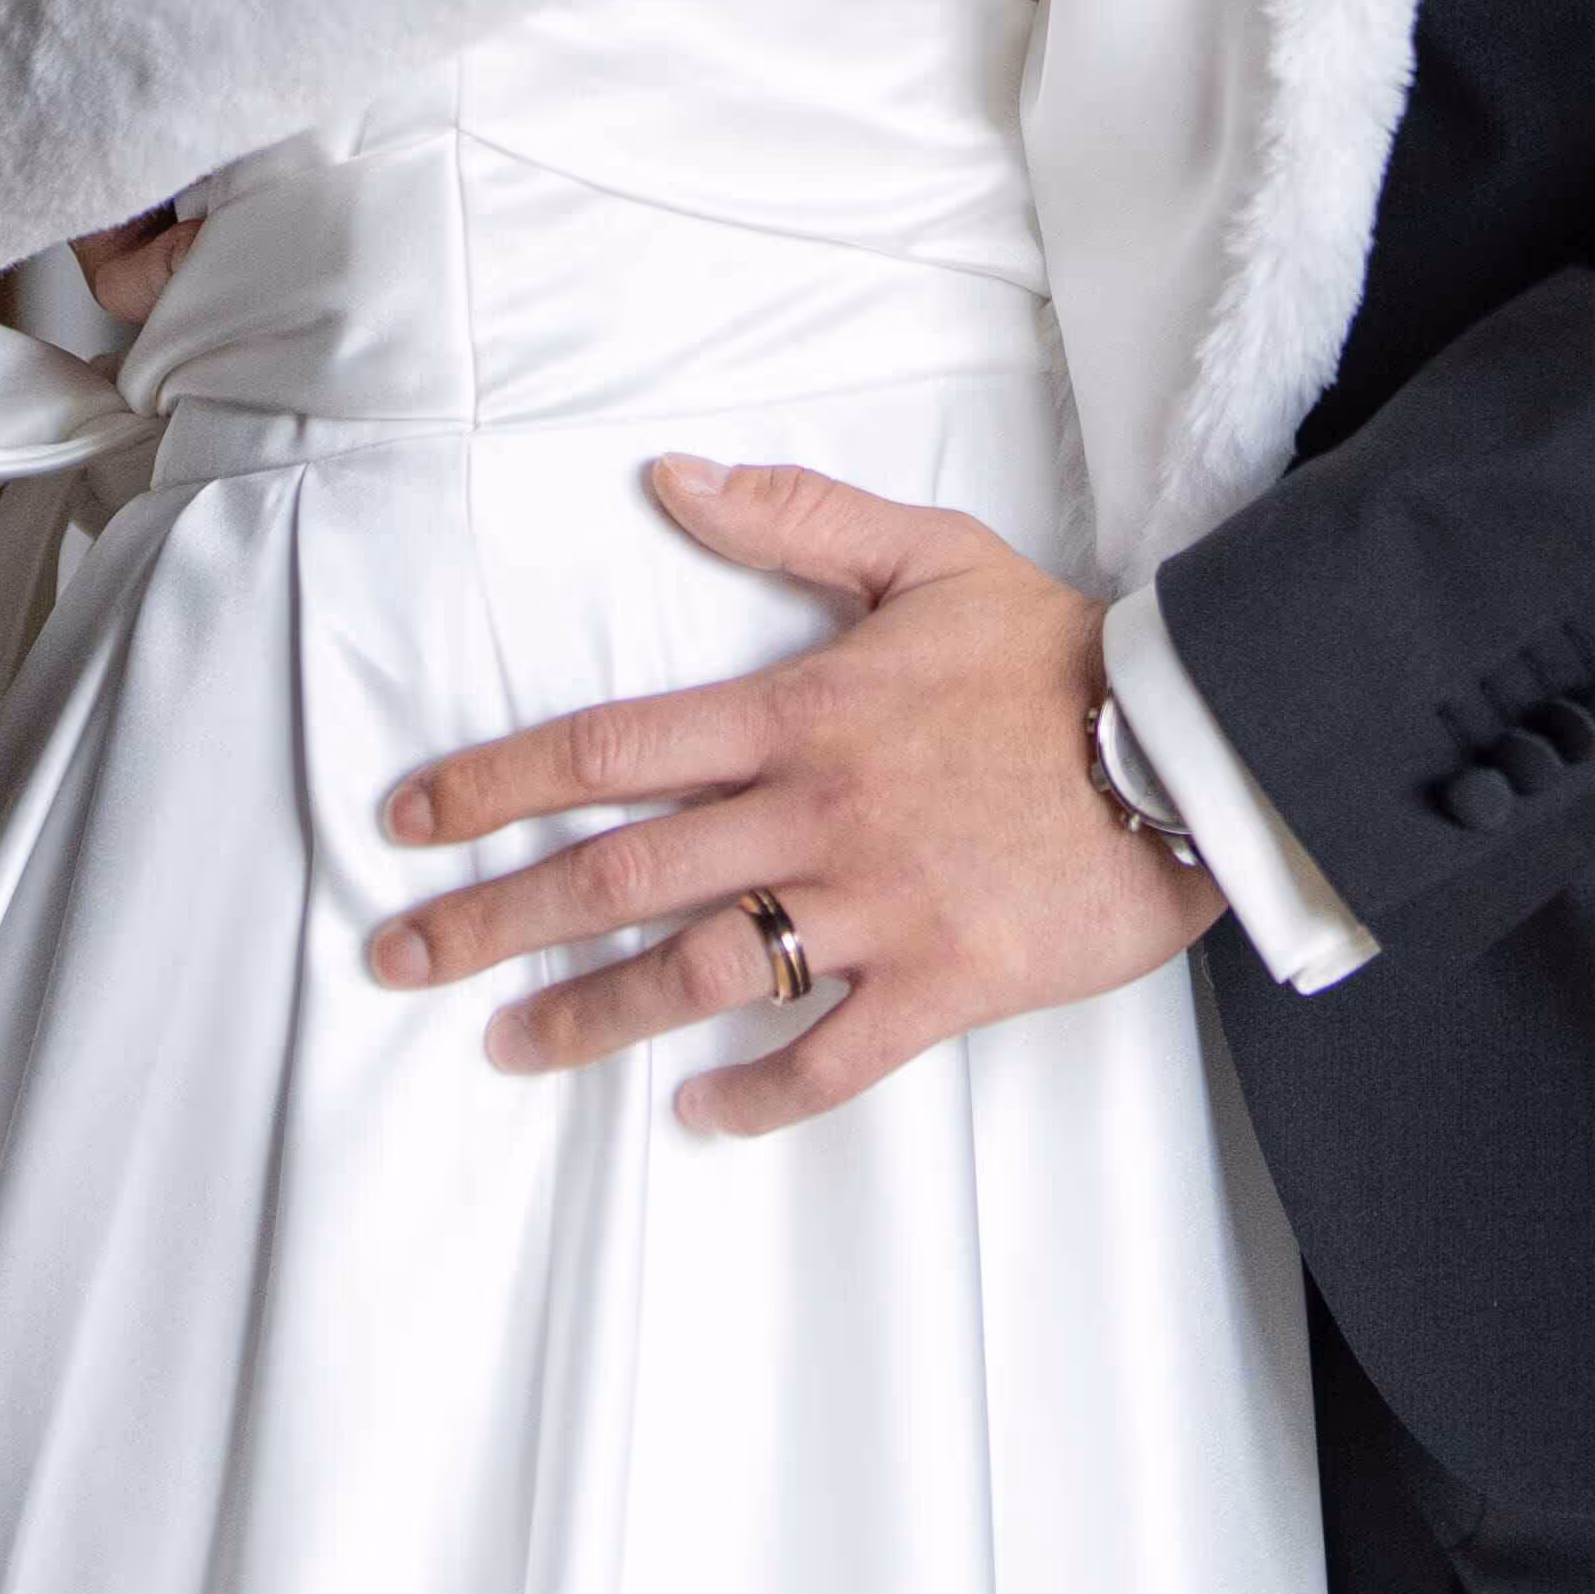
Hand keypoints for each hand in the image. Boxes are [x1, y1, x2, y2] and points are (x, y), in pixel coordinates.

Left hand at [358, 457, 1211, 1136]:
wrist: (1198, 744)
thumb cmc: (1059, 653)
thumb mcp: (930, 554)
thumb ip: (794, 516)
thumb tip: (670, 477)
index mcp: (799, 712)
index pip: (610, 749)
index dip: (496, 785)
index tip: (408, 823)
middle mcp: (816, 815)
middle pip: (620, 874)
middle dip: (493, 918)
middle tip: (396, 960)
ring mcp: (876, 909)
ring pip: (701, 974)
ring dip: (591, 1015)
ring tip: (507, 1046)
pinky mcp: (944, 983)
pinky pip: (831, 1059)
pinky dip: (760, 1095)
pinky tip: (700, 1116)